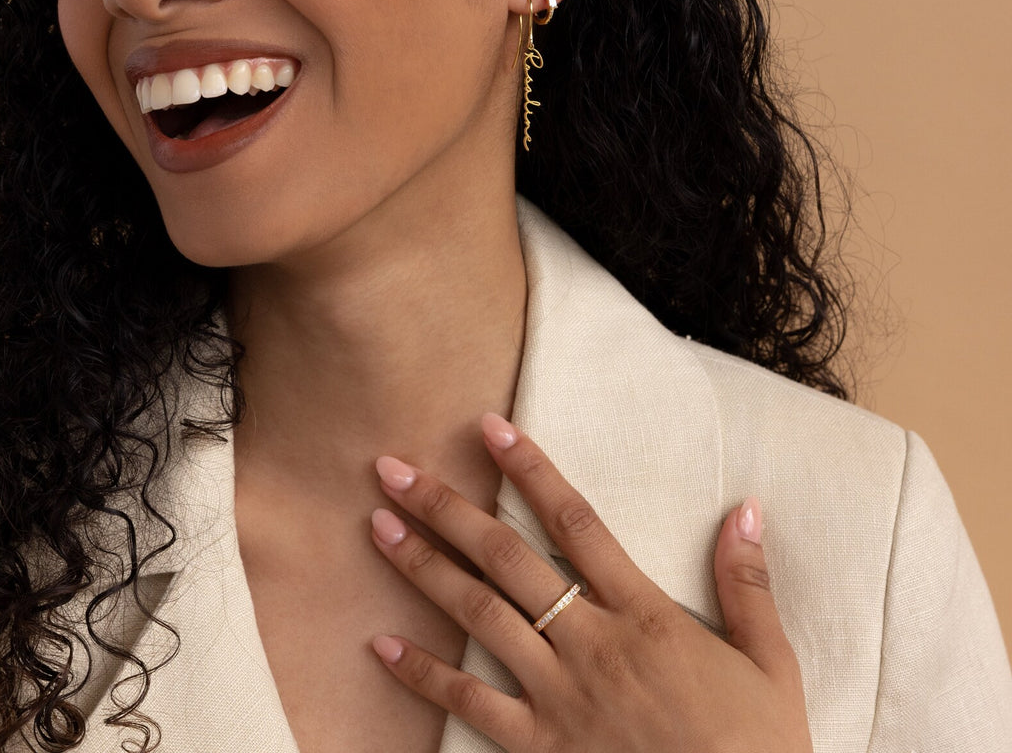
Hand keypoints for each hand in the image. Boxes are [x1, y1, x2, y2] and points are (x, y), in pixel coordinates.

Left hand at [369, 412, 812, 752]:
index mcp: (644, 613)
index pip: (575, 520)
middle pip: (506, 558)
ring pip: (480, 615)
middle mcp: (591, 643)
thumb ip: (748, 582)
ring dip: (424, 569)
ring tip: (378, 527)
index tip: (490, 428)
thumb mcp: (771, 661)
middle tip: (394, 469)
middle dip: (446, 508)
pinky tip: (382, 646)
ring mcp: (560, 695)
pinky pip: (473, 706)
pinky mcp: (542, 747)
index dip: (530, 469)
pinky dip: (426, 674)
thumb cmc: (757, 747)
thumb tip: (747, 508)